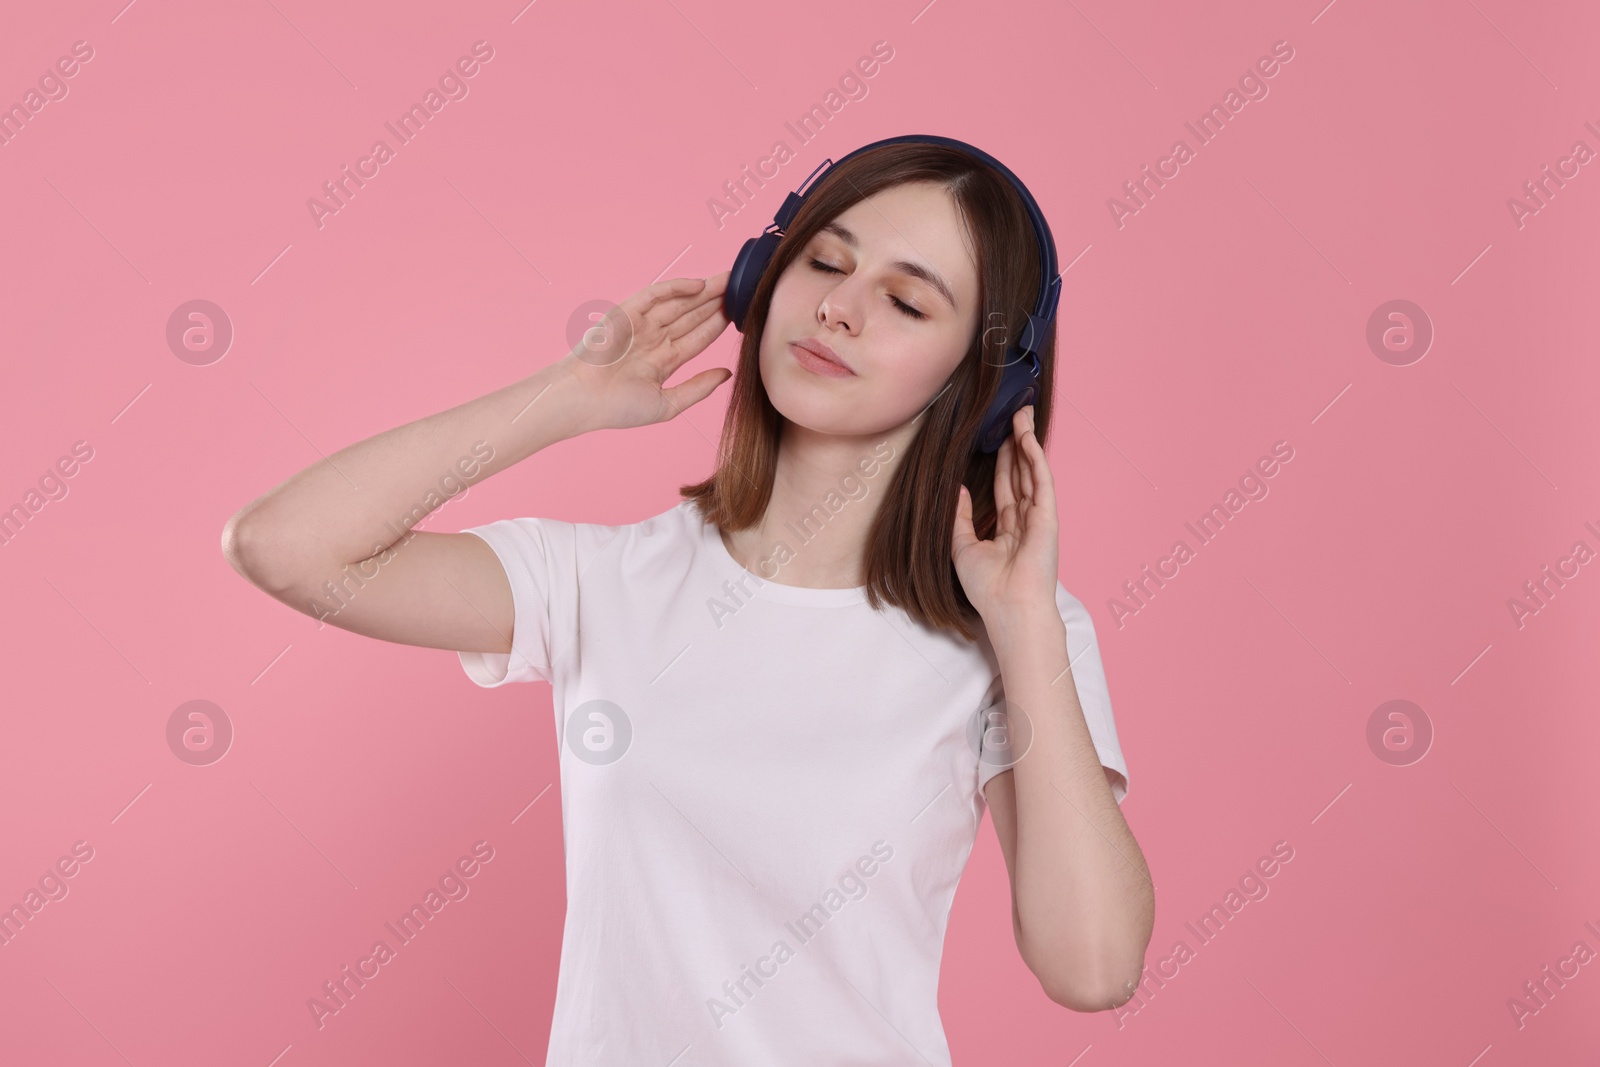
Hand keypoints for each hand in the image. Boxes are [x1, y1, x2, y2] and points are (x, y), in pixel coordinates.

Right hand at [560, 271, 732, 430]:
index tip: (746, 315)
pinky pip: (655, 295)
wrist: (583, 402)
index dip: (721, 325)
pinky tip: (699, 285)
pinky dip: (676, 287)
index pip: (699, 337)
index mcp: (664, 359)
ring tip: (730, 279)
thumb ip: (698, 388)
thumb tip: (727, 374)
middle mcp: (654, 338)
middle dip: (718, 302)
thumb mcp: (668, 404)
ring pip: (679, 302)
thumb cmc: (617, 408)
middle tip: (745, 287)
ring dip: (704, 291)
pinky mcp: (627, 313)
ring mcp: (641, 324)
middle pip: (693, 315)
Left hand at [951, 405, 1059, 623]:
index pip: (1006, 487)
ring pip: (1032, 472)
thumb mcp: (962, 547)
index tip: (996, 437)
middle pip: (1021, 474)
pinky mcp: (1048, 518)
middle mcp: (1026, 521)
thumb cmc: (987, 589)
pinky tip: (1027, 438)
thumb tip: (957, 489)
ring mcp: (1039, 518)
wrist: (1008, 609)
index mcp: (1009, 530)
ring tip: (1021, 415)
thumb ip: (960, 517)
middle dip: (1017, 444)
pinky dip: (1035, 459)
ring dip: (1028, 443)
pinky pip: (1041, 482)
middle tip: (1013, 415)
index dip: (1002, 462)